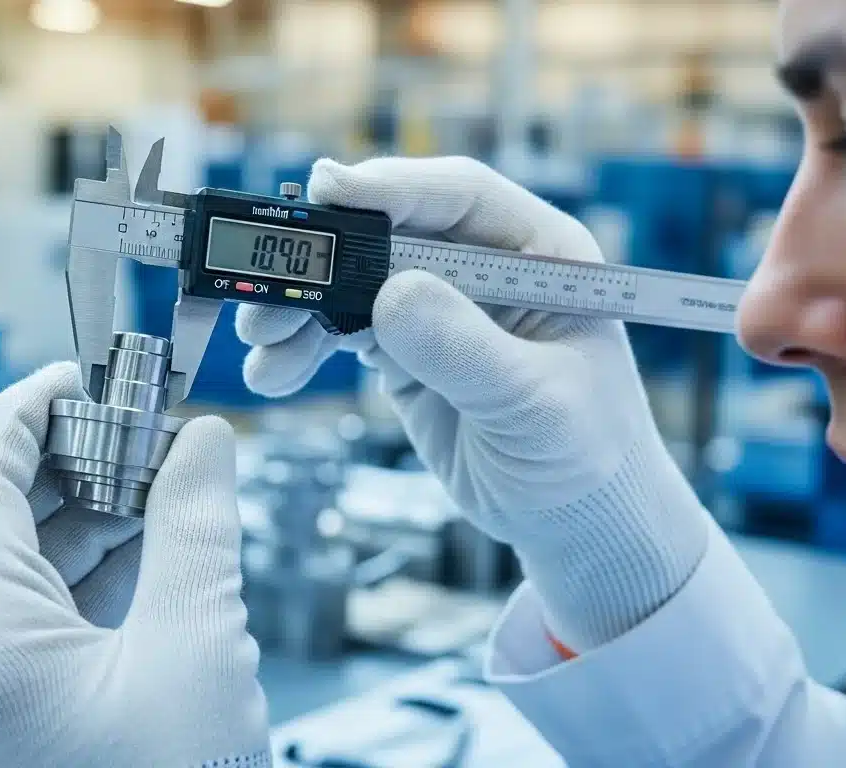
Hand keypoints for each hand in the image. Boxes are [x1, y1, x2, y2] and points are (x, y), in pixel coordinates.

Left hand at [0, 363, 269, 767]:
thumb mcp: (199, 651)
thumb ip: (194, 533)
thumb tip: (203, 445)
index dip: (22, 416)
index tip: (74, 378)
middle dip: (56, 467)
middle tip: (123, 433)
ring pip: (8, 583)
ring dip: (77, 525)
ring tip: (153, 492)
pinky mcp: (15, 734)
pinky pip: (32, 633)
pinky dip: (85, 584)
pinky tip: (149, 561)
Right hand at [238, 157, 709, 650]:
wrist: (576, 520)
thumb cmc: (584, 455)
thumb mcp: (534, 404)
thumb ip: (464, 350)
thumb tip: (391, 296)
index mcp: (538, 253)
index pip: (458, 197)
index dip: (390, 187)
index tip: (324, 193)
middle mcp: (485, 266)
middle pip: (389, 232)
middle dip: (322, 256)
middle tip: (266, 285)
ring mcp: (442, 305)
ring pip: (355, 280)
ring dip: (301, 305)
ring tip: (261, 340)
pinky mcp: (407, 348)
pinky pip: (343, 330)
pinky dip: (304, 346)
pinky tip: (273, 373)